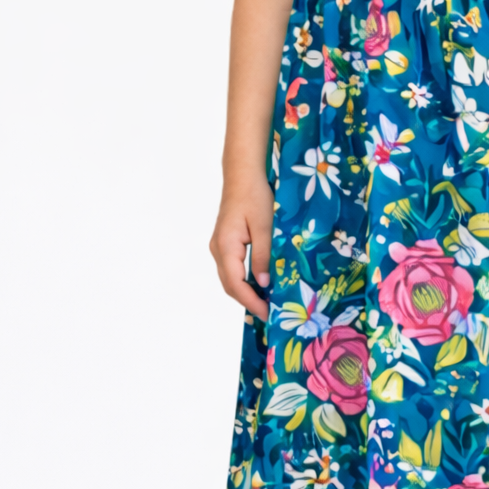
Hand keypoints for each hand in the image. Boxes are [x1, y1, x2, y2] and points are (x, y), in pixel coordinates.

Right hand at [209, 174, 273, 319]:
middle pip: (230, 284)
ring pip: (231, 277)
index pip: (235, 284)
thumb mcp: (265, 227)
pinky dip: (245, 280)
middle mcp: (218, 249)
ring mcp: (220, 246)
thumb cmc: (255, 196)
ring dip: (247, 291)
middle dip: (249, 300)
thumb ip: (263, 256)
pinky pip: (233, 268)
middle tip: (270, 312)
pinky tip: (261, 283)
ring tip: (267, 301)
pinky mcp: (226, 243)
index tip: (267, 313)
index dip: (251, 301)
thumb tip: (264, 284)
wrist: (243, 175)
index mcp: (225, 246)